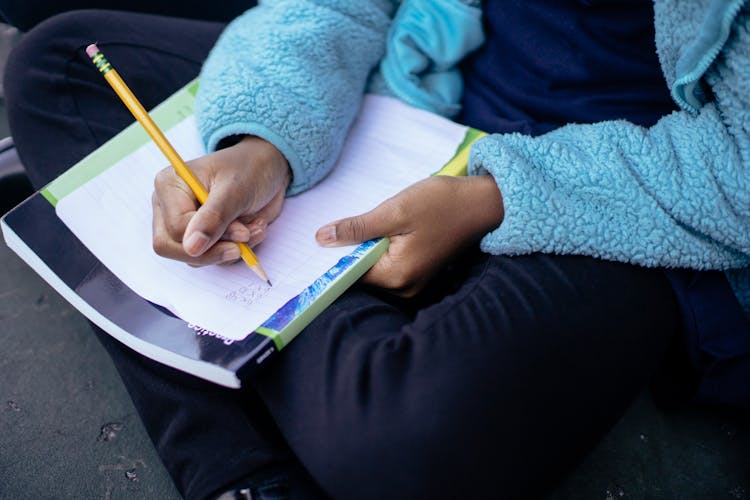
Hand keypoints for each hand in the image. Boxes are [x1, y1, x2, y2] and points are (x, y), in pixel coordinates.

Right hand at [152, 135, 290, 265]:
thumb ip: (213, 218)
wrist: (268, 168)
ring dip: (231, 249)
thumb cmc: (250, 169)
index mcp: (169, 186)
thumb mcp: (235, 189)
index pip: (175, 228)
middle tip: (245, 240)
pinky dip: (236, 250)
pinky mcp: (202, 237)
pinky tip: (253, 230)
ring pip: (195, 257)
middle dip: (214, 250)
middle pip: (172, 248)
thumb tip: (192, 247)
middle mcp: (169, 207)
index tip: (242, 232)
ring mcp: (184, 224)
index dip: (208, 237)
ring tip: (255, 227)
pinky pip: (212, 258)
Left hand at [315, 175, 503, 296]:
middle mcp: (405, 289)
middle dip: (353, 251)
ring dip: (369, 249)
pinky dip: (382, 250)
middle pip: (362, 274)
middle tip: (354, 224)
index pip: (350, 275)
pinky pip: (390, 267)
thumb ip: (357, 228)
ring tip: (379, 224)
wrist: (482, 203)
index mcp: (396, 277)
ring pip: (375, 269)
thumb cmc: (441, 204)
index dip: (335, 256)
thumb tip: (321, 239)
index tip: (325, 239)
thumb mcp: (394, 210)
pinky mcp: (420, 274)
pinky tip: (390, 230)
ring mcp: (414, 284)